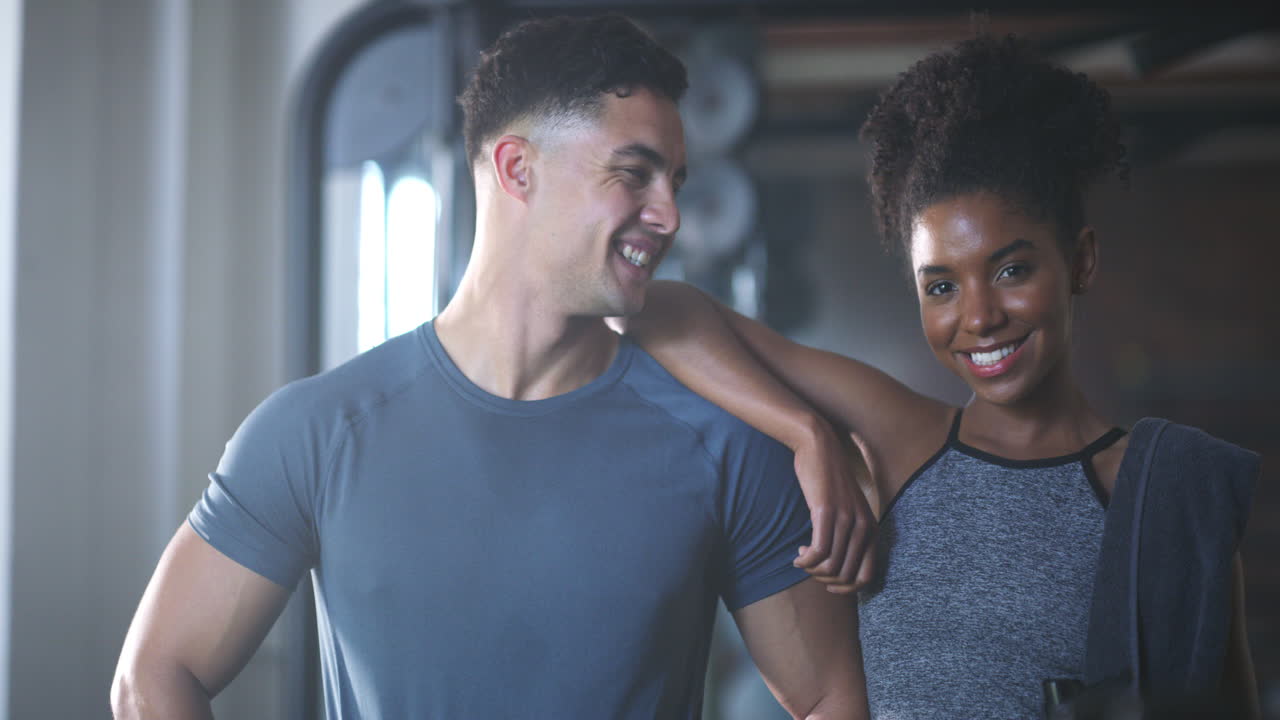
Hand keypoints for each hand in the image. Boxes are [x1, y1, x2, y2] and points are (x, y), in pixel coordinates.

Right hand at [791, 423, 875, 593]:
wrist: (819, 447)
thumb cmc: (829, 480)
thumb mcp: (847, 510)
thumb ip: (850, 534)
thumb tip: (837, 567)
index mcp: (872, 529)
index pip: (867, 577)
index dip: (846, 588)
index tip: (827, 583)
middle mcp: (864, 527)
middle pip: (845, 576)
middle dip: (824, 579)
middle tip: (810, 567)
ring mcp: (846, 520)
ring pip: (830, 567)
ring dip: (812, 570)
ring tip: (802, 559)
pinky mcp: (826, 513)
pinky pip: (818, 552)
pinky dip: (805, 561)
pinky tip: (798, 554)